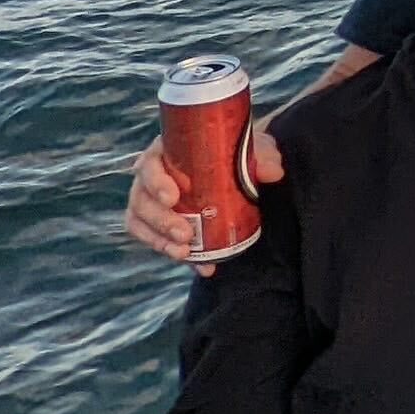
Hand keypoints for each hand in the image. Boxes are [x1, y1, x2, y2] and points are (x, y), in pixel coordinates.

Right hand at [123, 125, 286, 268]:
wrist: (232, 166)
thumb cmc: (234, 152)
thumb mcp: (250, 148)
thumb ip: (262, 156)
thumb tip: (274, 172)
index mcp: (165, 151)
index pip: (149, 165)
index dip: (156, 182)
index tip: (173, 197)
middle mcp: (150, 176)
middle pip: (141, 200)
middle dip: (161, 221)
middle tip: (186, 234)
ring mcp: (149, 201)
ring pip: (140, 222)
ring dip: (160, 241)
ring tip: (185, 252)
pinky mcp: (156, 222)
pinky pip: (152, 239)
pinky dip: (173, 253)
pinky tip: (198, 265)